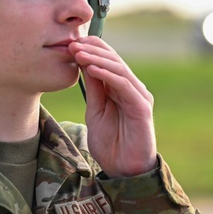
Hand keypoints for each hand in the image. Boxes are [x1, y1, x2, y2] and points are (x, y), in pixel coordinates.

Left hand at [68, 37, 156, 177]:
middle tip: (72, 43)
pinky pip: (124, 86)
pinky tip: (93, 69)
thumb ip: (94, 90)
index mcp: (121, 89)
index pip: (108, 61)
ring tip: (79, 53)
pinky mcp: (142, 107)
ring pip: (119, 70)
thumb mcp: (95, 112)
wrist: (124, 170)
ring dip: (97, 59)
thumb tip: (84, 64)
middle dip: (92, 50)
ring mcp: (139, 97)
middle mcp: (132, 89)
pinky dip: (108, 75)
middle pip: (114, 60)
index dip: (91, 50)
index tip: (71, 44)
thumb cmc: (110, 143)